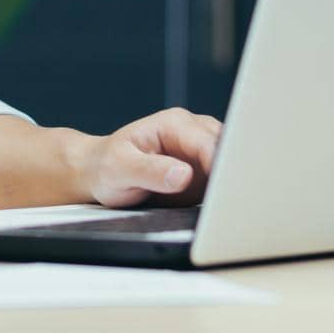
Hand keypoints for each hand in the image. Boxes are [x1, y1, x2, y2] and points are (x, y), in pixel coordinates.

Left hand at [83, 107, 222, 206]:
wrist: (99, 173)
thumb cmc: (106, 166)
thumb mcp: (120, 168)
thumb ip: (150, 170)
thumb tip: (183, 174)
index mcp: (175, 123)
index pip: (208, 142)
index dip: (219, 165)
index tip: (225, 189)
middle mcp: (193, 133)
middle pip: (229, 150)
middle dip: (234, 174)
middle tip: (235, 202)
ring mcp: (201, 152)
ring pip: (232, 164)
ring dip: (233, 184)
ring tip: (233, 207)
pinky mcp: (204, 173)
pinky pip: (224, 181)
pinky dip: (227, 193)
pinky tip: (226, 209)